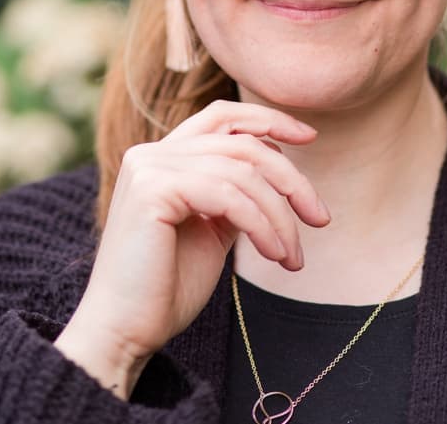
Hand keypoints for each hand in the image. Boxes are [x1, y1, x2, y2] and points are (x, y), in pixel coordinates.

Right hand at [54, 100, 330, 396]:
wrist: (126, 328)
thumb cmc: (166, 287)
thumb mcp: (211, 231)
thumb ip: (233, 198)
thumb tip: (275, 176)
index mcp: (161, 159)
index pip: (219, 118)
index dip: (267, 120)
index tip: (309, 138)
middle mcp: (150, 154)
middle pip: (241, 145)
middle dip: (291, 179)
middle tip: (320, 219)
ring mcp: (147, 168)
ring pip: (240, 172)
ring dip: (279, 216)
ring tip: (292, 257)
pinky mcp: (151, 190)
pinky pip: (226, 195)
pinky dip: (261, 224)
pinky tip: (274, 254)